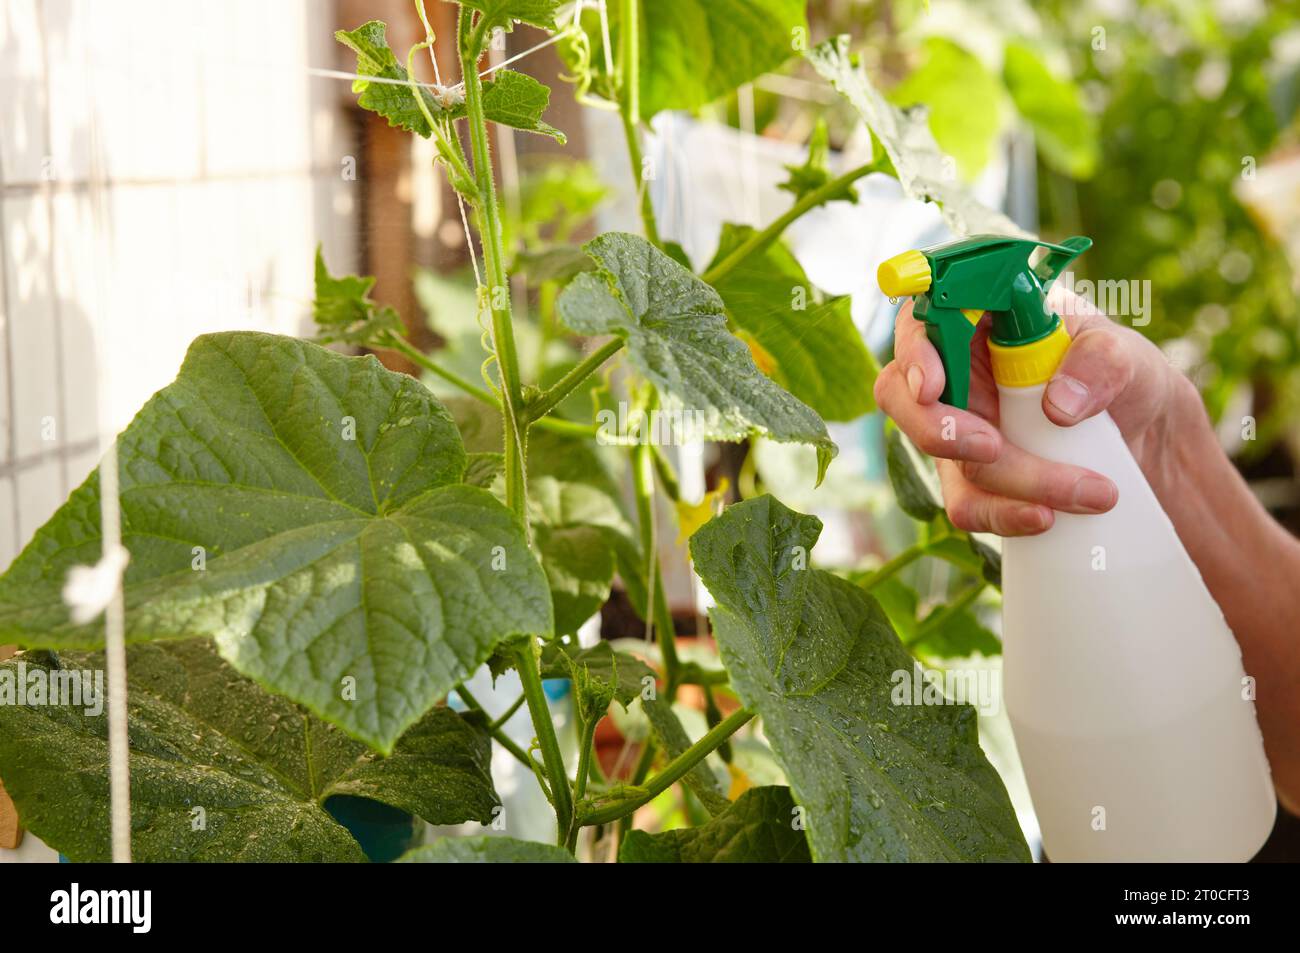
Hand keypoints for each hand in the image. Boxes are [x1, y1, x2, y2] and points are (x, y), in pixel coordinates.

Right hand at [874, 288, 1193, 535]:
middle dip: (939, 429)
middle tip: (992, 447)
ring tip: (1087, 493)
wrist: (1147, 435)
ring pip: (944, 460)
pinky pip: (967, 505)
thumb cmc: (1123, 376)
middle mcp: (957, 374)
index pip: (922, 322)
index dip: (915, 353)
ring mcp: (959, 429)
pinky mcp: (975, 480)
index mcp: (980, 322)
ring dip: (1009, 483)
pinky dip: (1005, 515)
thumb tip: (1058, 405)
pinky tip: (1048, 518)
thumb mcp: (1126, 354)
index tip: (932, 385)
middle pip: (902, 397)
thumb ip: (1100, 362)